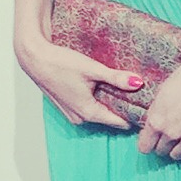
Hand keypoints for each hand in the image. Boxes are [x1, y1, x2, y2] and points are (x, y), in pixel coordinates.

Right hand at [17, 34, 143, 129]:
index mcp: (88, 112)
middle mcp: (80, 118)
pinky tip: (102, 86)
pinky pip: (88, 107)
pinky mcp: (66, 105)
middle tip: (138, 95)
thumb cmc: (60, 63)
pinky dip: (97, 99)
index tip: (146, 107)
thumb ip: (116, 78)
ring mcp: (71, 113)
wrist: (34, 58)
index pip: (120, 122)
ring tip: (123, 89)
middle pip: (109, 117)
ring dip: (109, 102)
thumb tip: (138, 83)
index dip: (134, 115)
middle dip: (123, 107)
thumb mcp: (92, 69)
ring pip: (98, 111)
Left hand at [138, 57, 180, 163]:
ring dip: (177, 149)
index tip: (152, 139)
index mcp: (156, 120)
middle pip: (160, 151)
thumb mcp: (162, 92)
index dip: (148, 143)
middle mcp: (169, 132)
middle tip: (169, 135)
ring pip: (176, 156)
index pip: (144, 147)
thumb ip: (156, 112)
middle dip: (163, 144)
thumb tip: (154, 123)